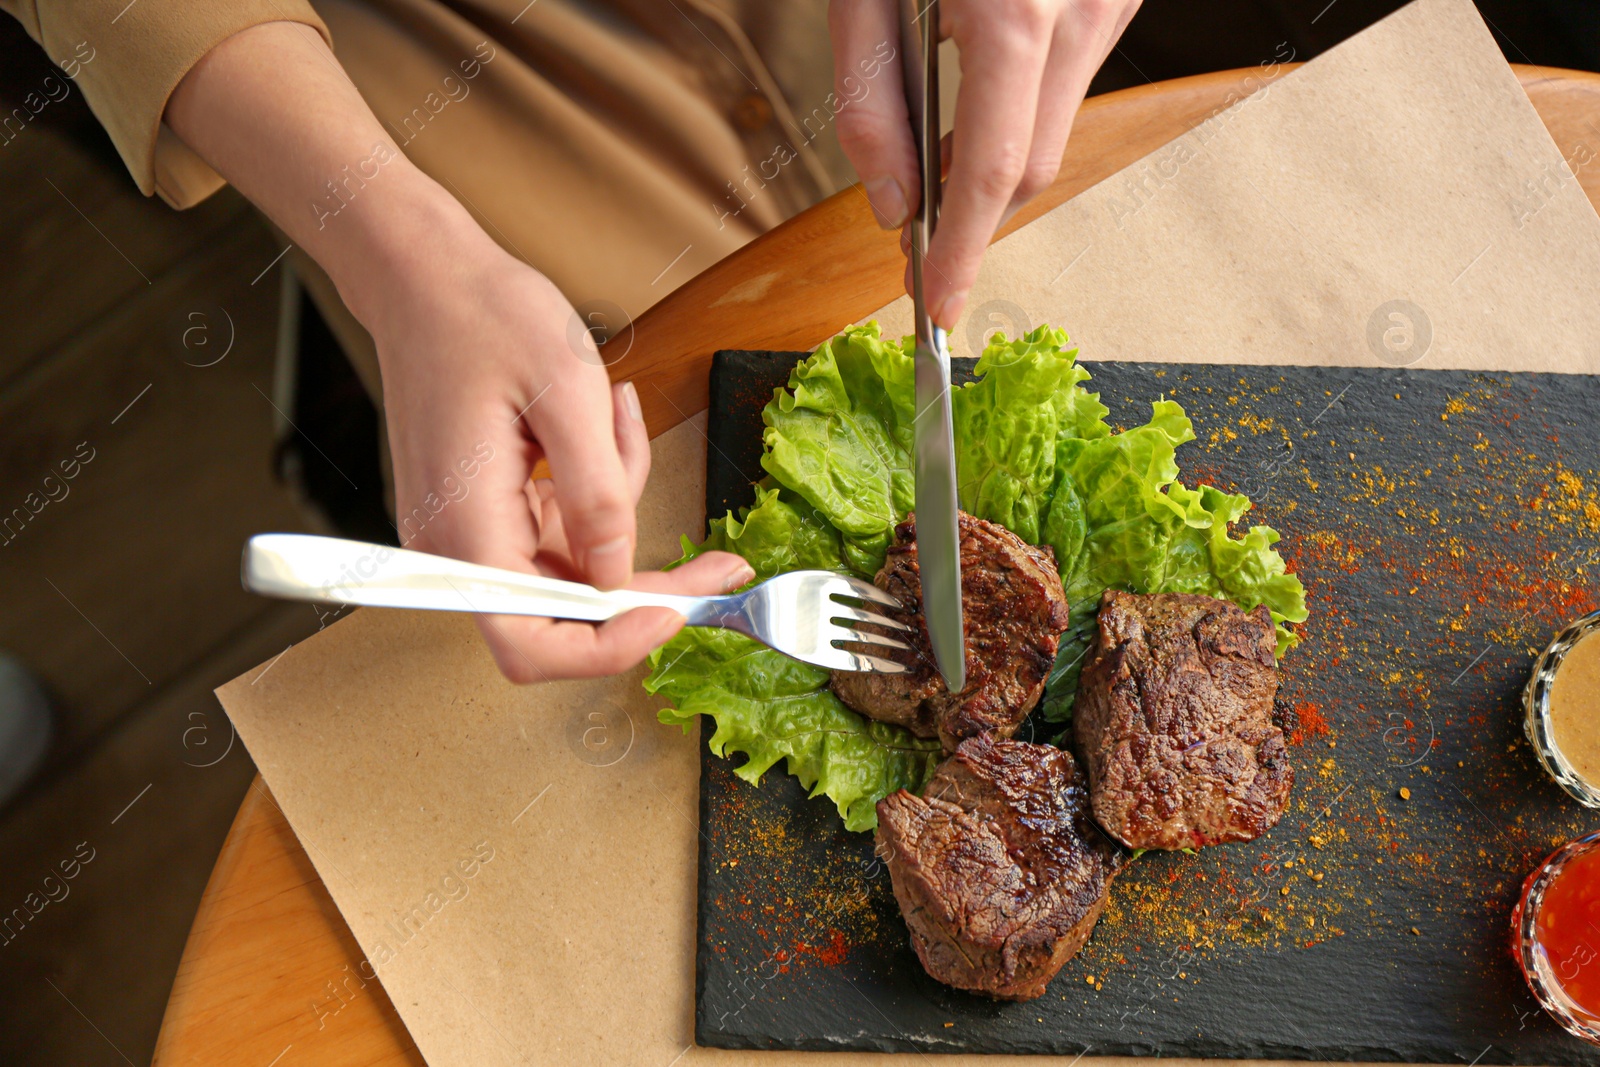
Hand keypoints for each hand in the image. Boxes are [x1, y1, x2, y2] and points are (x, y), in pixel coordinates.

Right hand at [167, 24, 751, 683]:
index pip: (530, 645)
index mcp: (468, 529)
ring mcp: (474, 529)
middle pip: (565, 614)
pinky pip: (563, 526)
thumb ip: (599, 496)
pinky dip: (598, 485)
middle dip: (646, 587)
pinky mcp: (490, 509)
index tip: (672, 613)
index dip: (606, 648)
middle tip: (719, 567)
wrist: (425, 274)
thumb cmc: (484, 317)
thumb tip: (619, 576)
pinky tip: (603, 416)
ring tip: (617, 418)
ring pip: (574, 566)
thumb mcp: (567, 394)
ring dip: (619, 508)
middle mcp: (460, 546)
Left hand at [829, 0, 1141, 327]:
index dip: (963, 250)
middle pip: (1030, 167)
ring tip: (932, 175)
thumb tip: (893, 204)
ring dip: (994, 170)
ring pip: (1053, 135)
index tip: (937, 304)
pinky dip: (1020, 121)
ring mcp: (1109, 8)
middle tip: (916, 252)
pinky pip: (1066, 91)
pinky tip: (975, 116)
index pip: (992, 169)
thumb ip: (870, 103)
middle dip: (973, 224)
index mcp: (1014, 13)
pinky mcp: (1116, 3)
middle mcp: (1079, 14)